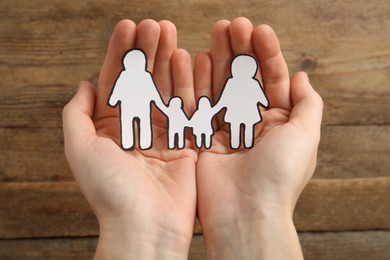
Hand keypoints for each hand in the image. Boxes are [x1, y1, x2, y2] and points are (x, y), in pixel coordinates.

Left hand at [62, 19, 196, 258]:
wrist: (146, 225)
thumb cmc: (110, 189)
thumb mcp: (80, 148)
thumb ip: (76, 114)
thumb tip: (84, 85)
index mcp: (110, 127)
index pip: (115, 81)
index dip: (120, 53)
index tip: (128, 26)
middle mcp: (137, 127)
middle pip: (143, 80)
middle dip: (147, 51)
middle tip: (155, 24)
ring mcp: (164, 134)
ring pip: (167, 88)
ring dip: (168, 60)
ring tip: (171, 33)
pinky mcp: (187, 142)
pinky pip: (190, 107)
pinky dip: (190, 83)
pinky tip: (191, 59)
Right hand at [194, 18, 322, 258]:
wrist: (245, 212)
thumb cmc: (279, 175)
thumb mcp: (306, 135)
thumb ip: (308, 104)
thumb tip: (302, 75)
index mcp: (280, 122)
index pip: (274, 78)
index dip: (267, 53)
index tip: (257, 29)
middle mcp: (253, 124)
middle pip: (246, 79)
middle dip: (241, 50)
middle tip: (231, 24)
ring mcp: (228, 130)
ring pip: (223, 87)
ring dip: (220, 60)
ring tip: (215, 33)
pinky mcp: (205, 138)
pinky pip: (202, 105)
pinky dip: (199, 83)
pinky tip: (198, 58)